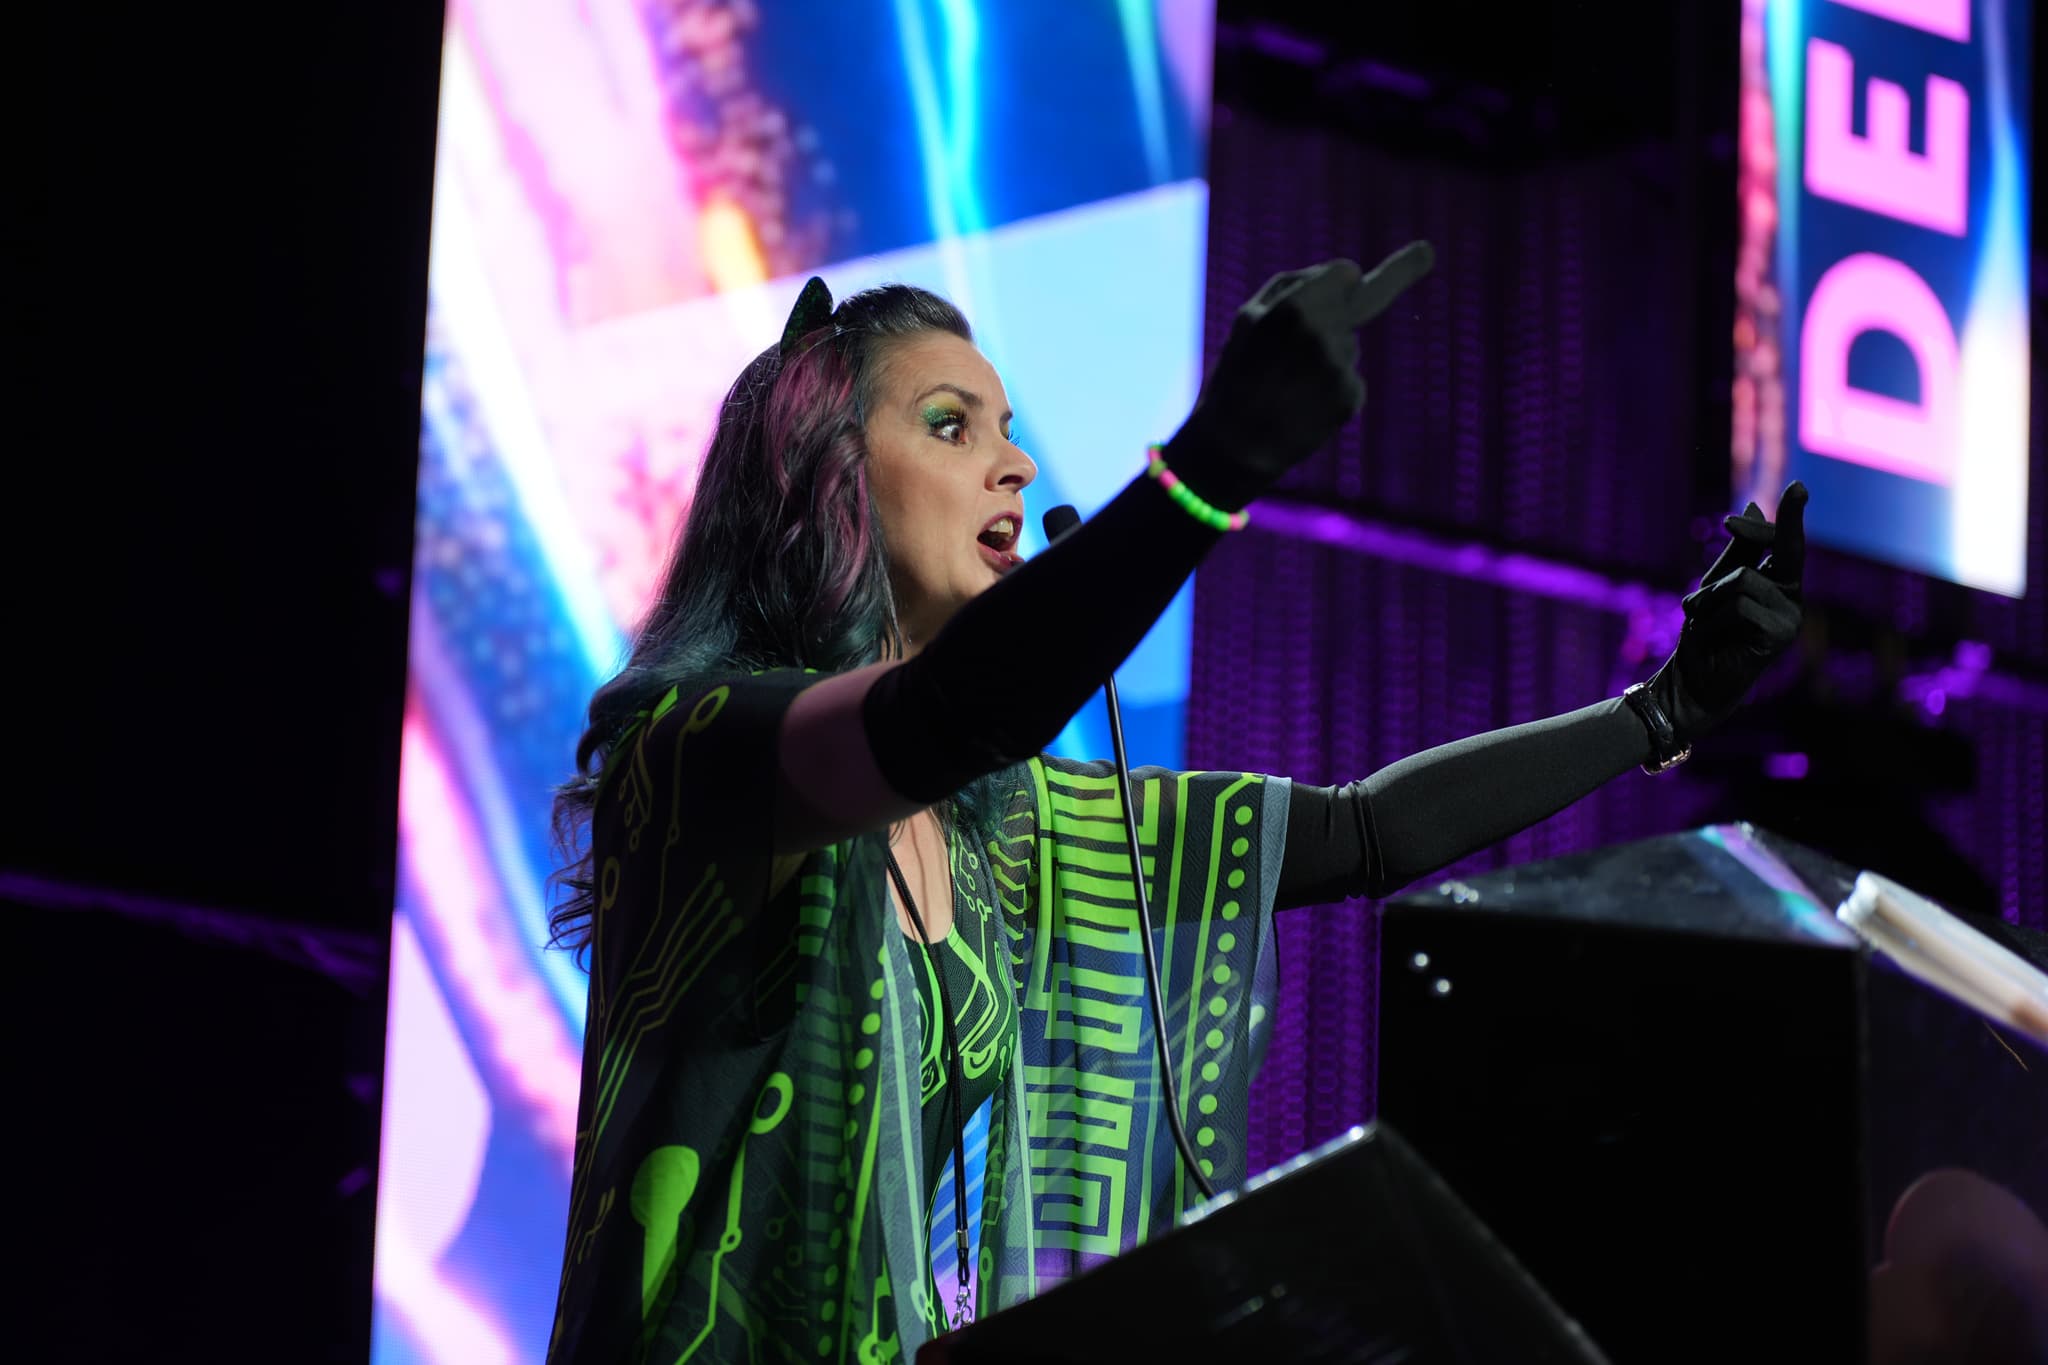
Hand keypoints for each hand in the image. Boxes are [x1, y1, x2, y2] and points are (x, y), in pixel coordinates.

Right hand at [1164, 242, 1434, 510]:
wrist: (1235, 447)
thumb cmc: (1238, 376)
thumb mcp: (1248, 318)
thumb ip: (1294, 284)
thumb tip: (1348, 273)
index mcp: (1294, 307)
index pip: (1345, 272)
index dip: (1341, 279)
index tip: (1353, 278)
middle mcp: (1322, 333)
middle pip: (1357, 305)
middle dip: (1377, 288)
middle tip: (1427, 252)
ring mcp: (1340, 366)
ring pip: (1349, 345)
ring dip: (1328, 357)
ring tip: (1290, 385)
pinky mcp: (1351, 397)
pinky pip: (1351, 378)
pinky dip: (1333, 388)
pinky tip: (1305, 405)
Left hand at [1646, 482, 1807, 745]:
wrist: (1695, 679)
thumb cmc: (1706, 632)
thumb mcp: (1716, 583)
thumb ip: (1738, 550)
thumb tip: (1755, 504)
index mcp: (1780, 583)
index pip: (1787, 543)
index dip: (1784, 517)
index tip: (1798, 486)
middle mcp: (1792, 598)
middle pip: (1783, 550)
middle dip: (1766, 530)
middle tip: (1731, 520)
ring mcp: (1790, 618)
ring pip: (1744, 579)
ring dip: (1709, 597)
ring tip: (1703, 620)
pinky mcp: (1780, 636)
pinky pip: (1739, 605)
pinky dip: (1714, 618)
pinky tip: (1714, 637)